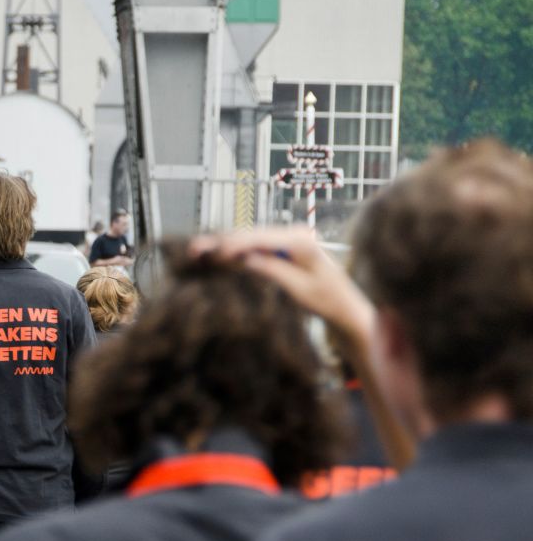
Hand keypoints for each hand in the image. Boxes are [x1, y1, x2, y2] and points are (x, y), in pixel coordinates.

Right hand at [190, 227, 373, 342]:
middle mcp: (294, 234)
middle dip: (221, 242)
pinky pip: (255, 246)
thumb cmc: (328, 299)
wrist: (345, 306)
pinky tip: (216, 253)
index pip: (259, 239)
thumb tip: (243, 259)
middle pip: (249, 235)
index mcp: (301, 241)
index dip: (234, 244)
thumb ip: (271, 270)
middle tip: (194, 249)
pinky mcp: (283, 248)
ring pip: (249, 239)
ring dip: (223, 245)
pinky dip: (235, 251)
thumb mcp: (298, 288)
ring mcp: (288, 240)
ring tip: (198, 250)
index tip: (213, 253)